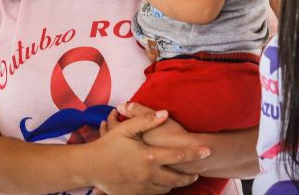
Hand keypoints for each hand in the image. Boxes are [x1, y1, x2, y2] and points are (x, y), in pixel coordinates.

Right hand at [89, 108, 209, 194]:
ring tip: (182, 178)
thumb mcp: (126, 129)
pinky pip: (155, 194)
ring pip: (167, 188)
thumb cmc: (108, 145)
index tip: (207, 151)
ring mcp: (142, 187)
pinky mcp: (135, 194)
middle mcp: (148, 174)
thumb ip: (146, 120)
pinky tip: (163, 183)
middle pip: (176, 178)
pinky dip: (162, 189)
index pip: (178, 156)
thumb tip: (164, 113)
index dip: (194, 153)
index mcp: (149, 157)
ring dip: (176, 183)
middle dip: (189, 176)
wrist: (90, 167)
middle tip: (197, 172)